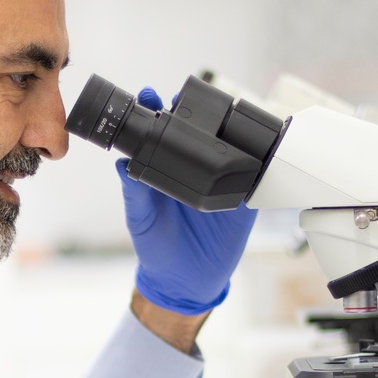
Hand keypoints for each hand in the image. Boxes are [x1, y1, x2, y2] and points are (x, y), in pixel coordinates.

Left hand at [118, 88, 257, 315]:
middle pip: (196, 132)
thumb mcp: (140, 220)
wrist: (184, 282)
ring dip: (226, 129)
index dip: (157, 112)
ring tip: (221, 111)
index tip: (151, 95)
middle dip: (193, 111)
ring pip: (226, 148)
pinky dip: (255, 162)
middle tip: (184, 95)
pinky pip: (253, 177)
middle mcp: (192, 171)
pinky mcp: (242, 201)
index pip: (160, 134)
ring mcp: (219, 183)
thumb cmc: (156, 249)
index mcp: (164, 171)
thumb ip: (135, 193)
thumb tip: (122, 164)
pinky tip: (254, 146)